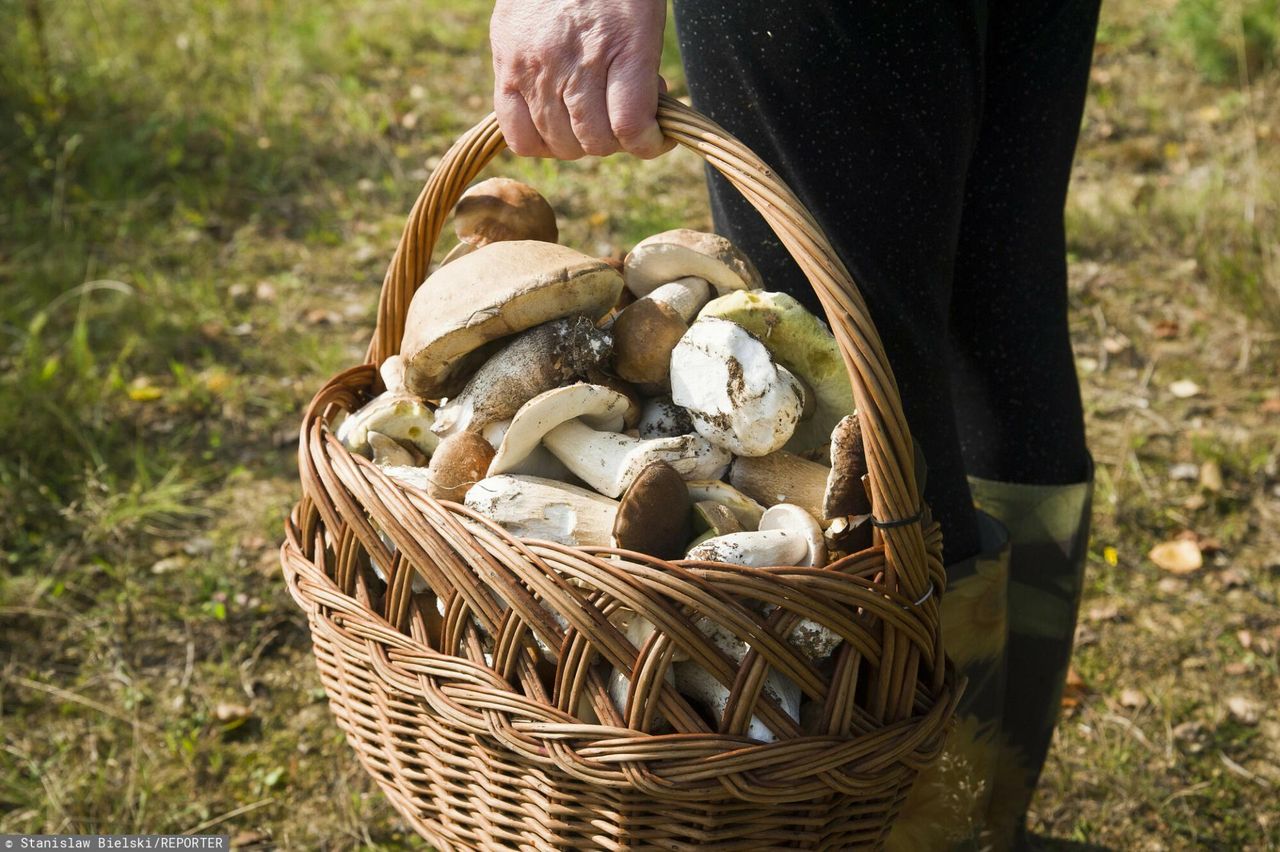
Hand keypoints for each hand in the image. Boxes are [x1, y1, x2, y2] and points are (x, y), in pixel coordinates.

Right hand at [490, 0, 669, 159]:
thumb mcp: (644, 21)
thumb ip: (642, 73)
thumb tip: (640, 123)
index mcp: (621, 44)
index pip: (632, 126)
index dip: (650, 144)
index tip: (655, 137)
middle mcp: (575, 60)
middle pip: (595, 142)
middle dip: (615, 140)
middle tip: (618, 116)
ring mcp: (535, 66)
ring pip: (559, 144)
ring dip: (580, 143)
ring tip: (588, 115)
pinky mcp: (506, 66)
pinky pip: (518, 135)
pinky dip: (540, 144)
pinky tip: (556, 128)